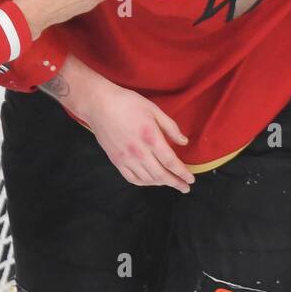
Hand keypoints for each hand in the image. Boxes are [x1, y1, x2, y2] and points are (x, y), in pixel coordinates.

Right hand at [48, 55, 193, 192]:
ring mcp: (126, 159)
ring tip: (171, 183)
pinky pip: (132, 178)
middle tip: (185, 188)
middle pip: (161, 175)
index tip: (191, 180)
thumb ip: (170, 127)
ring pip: (148, 179)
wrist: (99, 105)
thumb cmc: (128, 103)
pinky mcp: (116, 161)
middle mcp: (139, 152)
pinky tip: (152, 181)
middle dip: (176, 183)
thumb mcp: (154, 110)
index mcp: (151, 138)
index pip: (171, 162)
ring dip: (161, 184)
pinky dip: (145, 183)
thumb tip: (184, 142)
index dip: (182, 173)